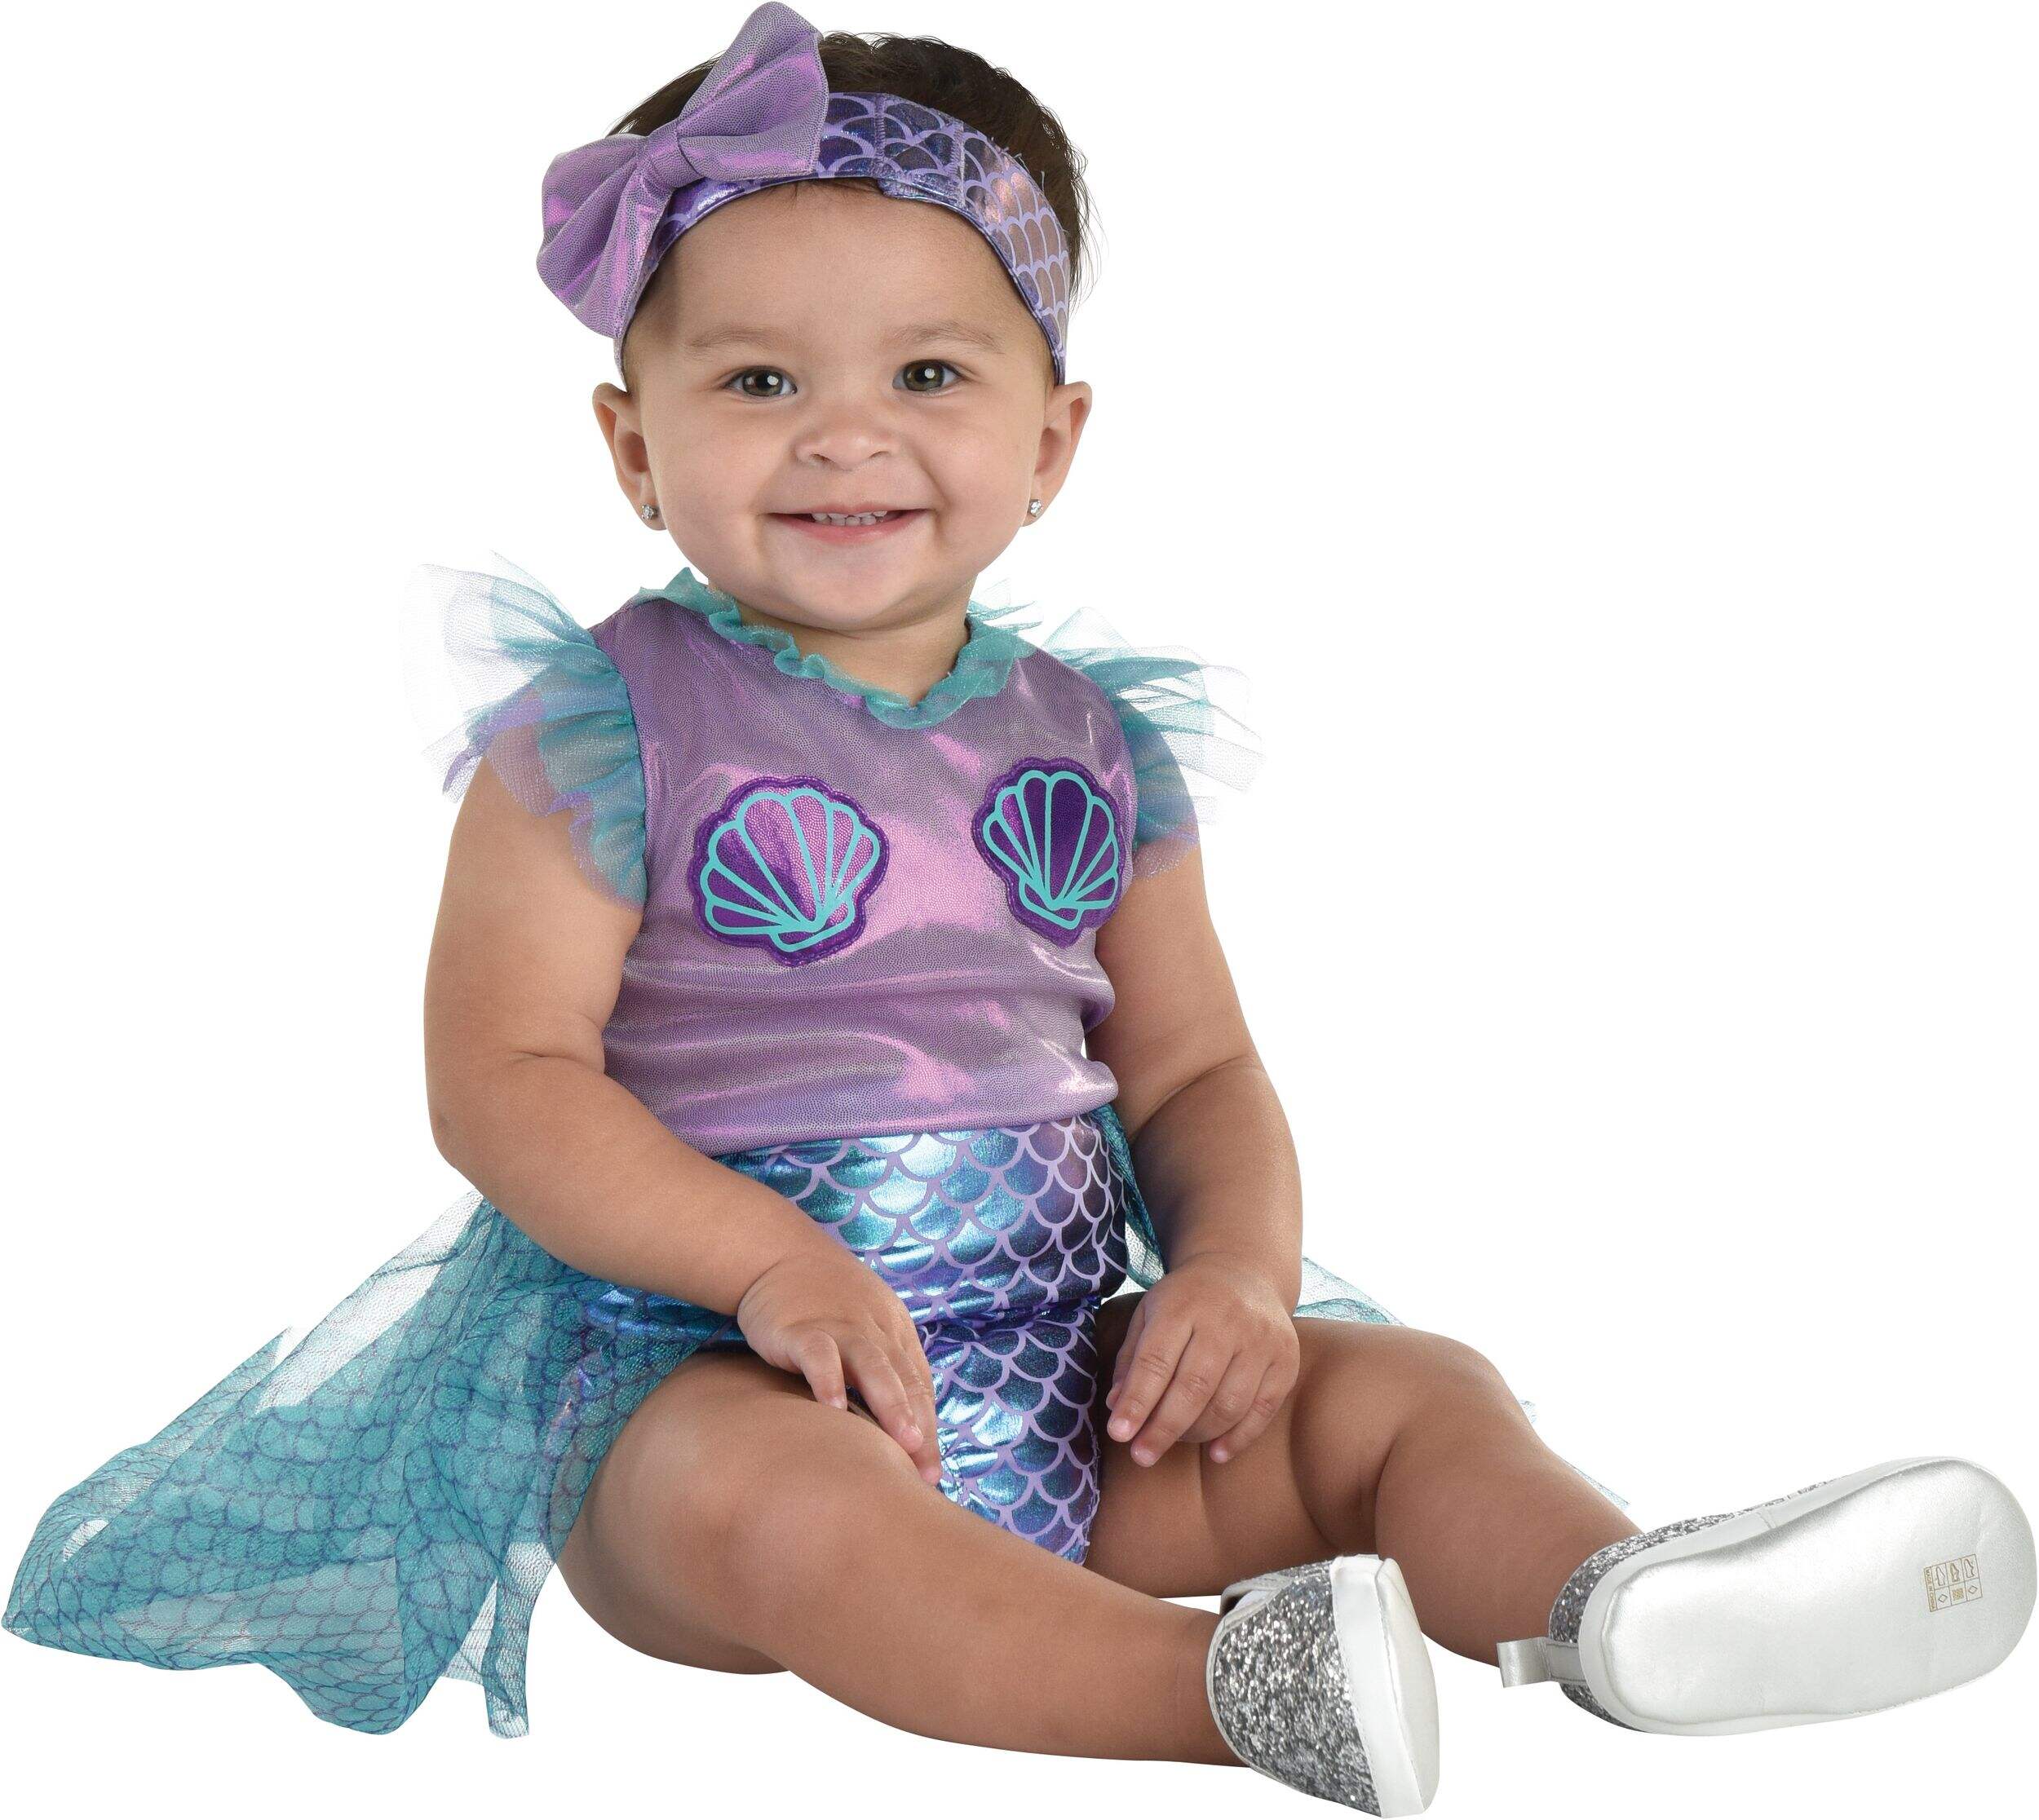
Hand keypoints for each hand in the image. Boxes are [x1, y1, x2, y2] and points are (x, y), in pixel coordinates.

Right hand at [735, 1244, 944, 1485]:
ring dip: (891, 1403)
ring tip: (904, 1442)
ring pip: (873, 1365)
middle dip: (920, 1424)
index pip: (919, 1384)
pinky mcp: (802, 1329)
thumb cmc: (823, 1303)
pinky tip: (831, 1411)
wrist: (779, 1255)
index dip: (929, 1427)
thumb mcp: (862, 1328)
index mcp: (894, 1333)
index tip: (932, 1473)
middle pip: (904, 1379)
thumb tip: (895, 1429)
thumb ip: (879, 1369)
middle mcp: (874, 1330)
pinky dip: (828, 1380)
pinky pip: (819, 1355)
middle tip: (928, 1469)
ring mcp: (839, 1327)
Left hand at [1103, 1253, 1299, 1467]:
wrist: (1243, 1271)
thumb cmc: (1186, 1301)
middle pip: (1193, 1387)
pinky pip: (1263, 1410)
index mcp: (1182, 1305)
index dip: (1137, 1402)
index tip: (1118, 1434)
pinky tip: (1215, 1452)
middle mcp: (1225, 1320)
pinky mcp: (1286, 1359)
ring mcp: (1261, 1339)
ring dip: (1197, 1434)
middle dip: (1164, 1429)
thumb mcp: (1150, 1314)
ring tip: (1174, 1443)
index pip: (1156, 1361)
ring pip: (1229, 1404)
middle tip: (1142, 1457)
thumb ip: (1132, 1359)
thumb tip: (1117, 1409)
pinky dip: (1239, 1438)